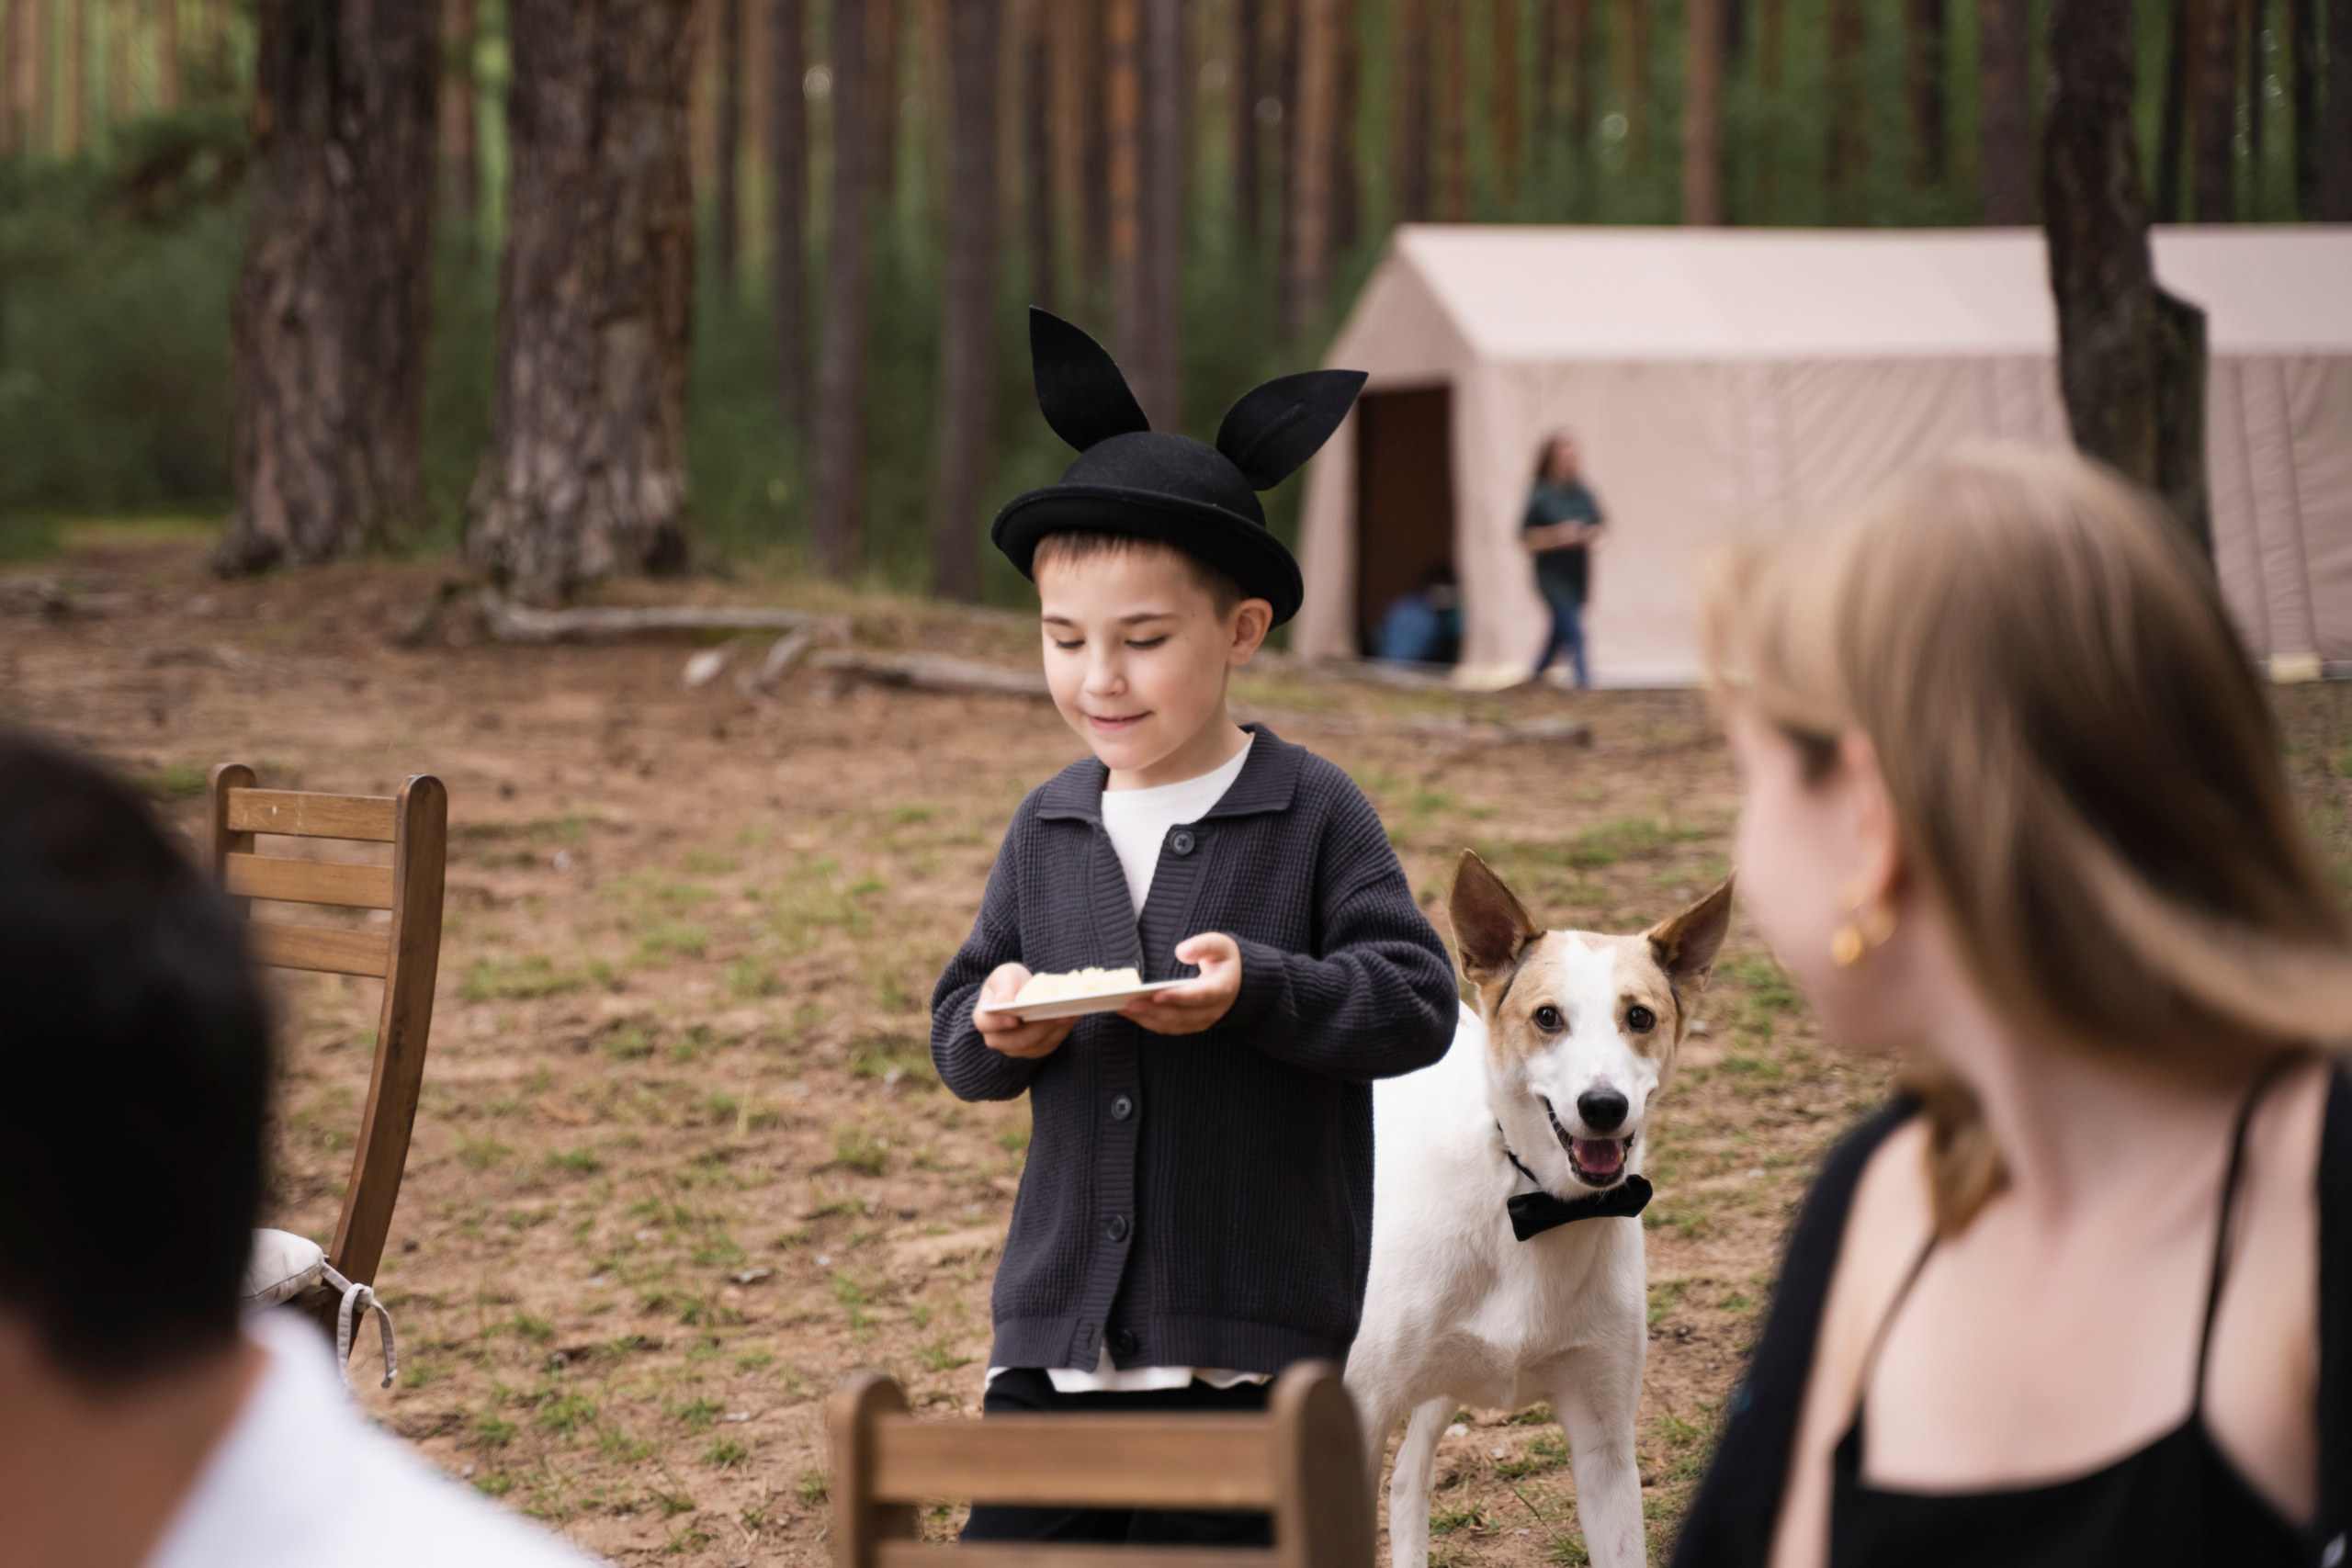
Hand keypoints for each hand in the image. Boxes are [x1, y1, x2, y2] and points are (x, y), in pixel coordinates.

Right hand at [974, 963, 1076, 1059]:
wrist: (1020, 994)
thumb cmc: (1010, 983)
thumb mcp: (1005, 975)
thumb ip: (1003, 986)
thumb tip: (1003, 1001)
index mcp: (984, 1018)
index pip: (987, 1024)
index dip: (999, 1023)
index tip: (1015, 1019)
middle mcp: (998, 1039)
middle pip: (1018, 1039)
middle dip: (1040, 1027)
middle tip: (1057, 1013)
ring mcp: (1016, 1048)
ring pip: (1037, 1044)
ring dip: (1056, 1029)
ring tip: (1071, 1013)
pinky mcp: (1035, 1050)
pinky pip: (1049, 1044)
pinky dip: (1063, 1031)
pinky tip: (1073, 1016)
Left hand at [1119, 933, 1241, 1034]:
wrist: (1237, 982)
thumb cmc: (1224, 960)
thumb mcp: (1220, 945)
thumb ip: (1202, 945)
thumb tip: (1181, 951)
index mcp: (1222, 989)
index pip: (1199, 996)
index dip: (1178, 997)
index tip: (1156, 995)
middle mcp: (1213, 1010)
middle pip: (1181, 1015)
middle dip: (1154, 1010)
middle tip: (1129, 1003)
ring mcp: (1202, 1021)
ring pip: (1172, 1025)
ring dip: (1147, 1018)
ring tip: (1123, 1007)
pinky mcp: (1190, 1025)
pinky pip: (1168, 1027)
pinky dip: (1148, 1022)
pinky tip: (1129, 1012)